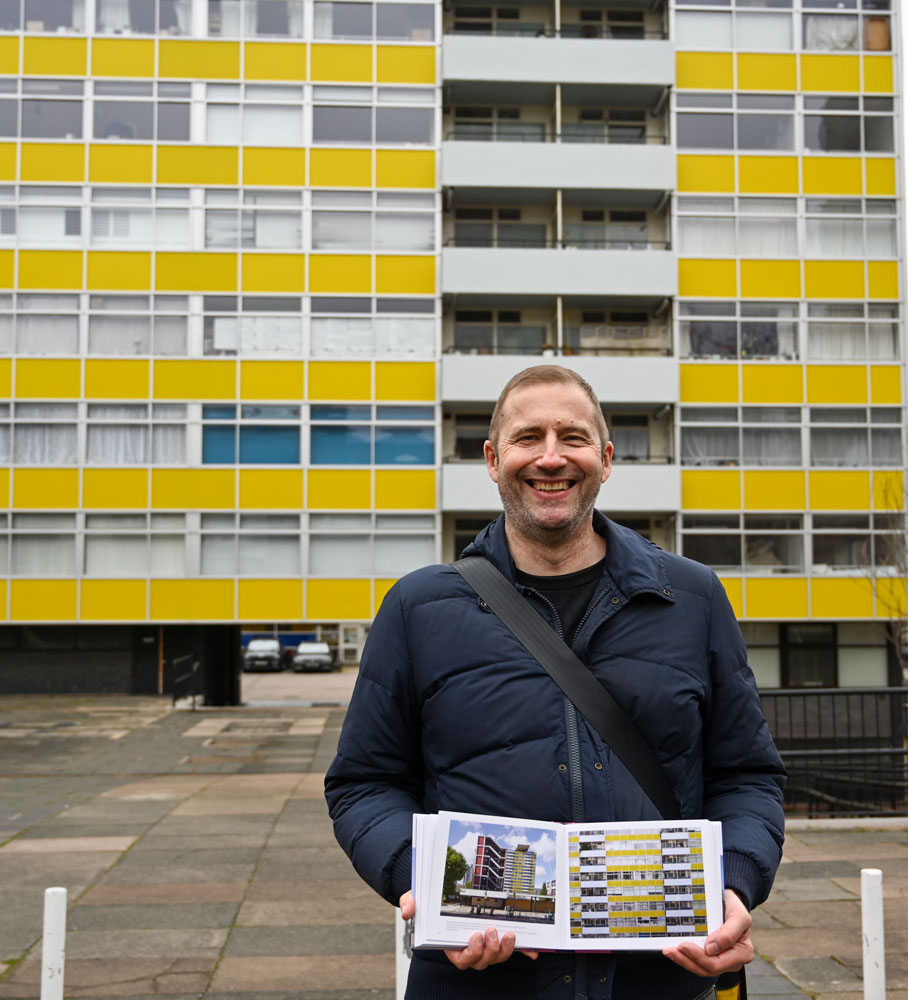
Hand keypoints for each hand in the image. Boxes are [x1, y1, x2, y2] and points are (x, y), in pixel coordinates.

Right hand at [398, 891, 537, 969]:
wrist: (443, 893)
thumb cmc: (430, 900)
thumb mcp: (416, 897)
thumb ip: (410, 903)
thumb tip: (408, 911)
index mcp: (451, 946)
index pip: (463, 960)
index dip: (471, 953)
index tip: (475, 937)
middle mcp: (469, 948)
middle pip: (483, 961)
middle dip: (490, 951)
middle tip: (492, 931)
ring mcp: (486, 944)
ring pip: (497, 957)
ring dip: (506, 950)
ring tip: (510, 933)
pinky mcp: (499, 937)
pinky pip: (512, 949)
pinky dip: (524, 951)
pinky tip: (533, 951)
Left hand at [662, 889, 752, 976]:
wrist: (729, 900)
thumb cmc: (734, 907)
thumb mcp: (739, 915)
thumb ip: (729, 933)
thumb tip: (711, 949)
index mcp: (743, 952)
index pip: (718, 963)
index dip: (700, 957)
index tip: (684, 946)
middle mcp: (733, 960)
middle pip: (708, 969)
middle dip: (688, 960)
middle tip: (672, 949)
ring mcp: (722, 960)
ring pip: (701, 968)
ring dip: (684, 961)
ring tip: (669, 951)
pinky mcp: (712, 956)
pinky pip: (698, 963)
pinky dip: (686, 958)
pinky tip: (674, 952)